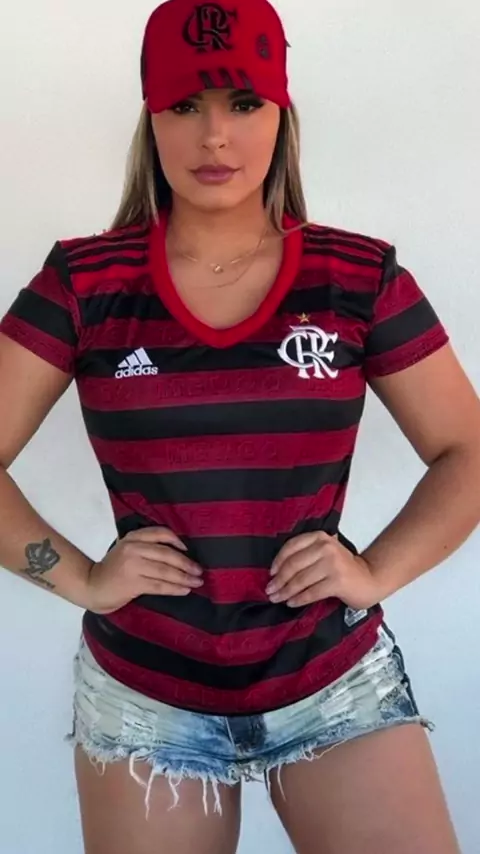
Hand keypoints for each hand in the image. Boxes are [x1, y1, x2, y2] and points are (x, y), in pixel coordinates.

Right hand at [83, 527, 202, 614]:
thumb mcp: (127, 550)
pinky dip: (174, 588)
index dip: (176, 541)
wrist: (92, 586)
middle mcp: (133, 548)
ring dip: (184, 578)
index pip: (160, 533)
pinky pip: (159, 585)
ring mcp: (133, 565)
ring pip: (165, 571)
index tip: (188, 550)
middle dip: (186, 563)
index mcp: (133, 537)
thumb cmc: (113, 570)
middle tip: (199, 571)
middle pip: (166, 554)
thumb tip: (178, 552)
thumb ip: (146, 547)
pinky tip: (184, 590)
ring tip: (196, 582)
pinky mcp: (133, 583)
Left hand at [266, 532, 381, 608]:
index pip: (292, 546)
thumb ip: (306, 554)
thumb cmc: (343, 568)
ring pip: (301, 580)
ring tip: (277, 598)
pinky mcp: (337, 581)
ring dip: (286, 591)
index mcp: (320, 537)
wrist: (369, 579)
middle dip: (279, 580)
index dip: (278, 561)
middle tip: (270, 590)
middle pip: (294, 565)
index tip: (271, 574)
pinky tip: (291, 603)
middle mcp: (326, 547)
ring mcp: (333, 564)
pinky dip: (299, 599)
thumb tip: (276, 571)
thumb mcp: (325, 553)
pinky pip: (311, 592)